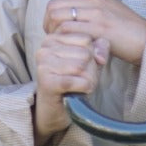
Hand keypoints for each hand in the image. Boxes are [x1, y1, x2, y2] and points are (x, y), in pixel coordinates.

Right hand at [33, 29, 109, 145]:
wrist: (55, 108)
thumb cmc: (72, 80)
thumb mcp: (89, 60)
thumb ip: (99, 48)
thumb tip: (102, 51)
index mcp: (53, 37)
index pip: (86, 39)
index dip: (92, 55)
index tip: (82, 66)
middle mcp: (45, 48)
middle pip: (85, 53)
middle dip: (91, 69)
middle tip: (81, 79)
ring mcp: (44, 64)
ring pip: (82, 66)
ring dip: (88, 79)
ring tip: (79, 85)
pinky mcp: (47, 82)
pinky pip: (78, 81)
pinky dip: (84, 88)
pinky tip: (78, 92)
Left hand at [44, 0, 145, 66]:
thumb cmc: (126, 29)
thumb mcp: (107, 10)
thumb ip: (90, 7)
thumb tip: (71, 9)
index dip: (50, 14)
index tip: (53, 27)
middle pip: (54, 6)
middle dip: (48, 23)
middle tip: (53, 37)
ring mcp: (96, 12)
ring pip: (58, 17)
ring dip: (54, 32)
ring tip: (60, 43)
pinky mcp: (99, 28)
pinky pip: (69, 30)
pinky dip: (63, 39)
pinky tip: (68, 47)